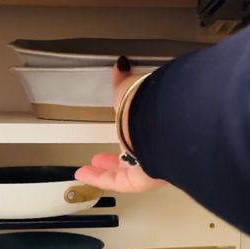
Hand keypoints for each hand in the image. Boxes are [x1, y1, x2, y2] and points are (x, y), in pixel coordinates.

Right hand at [74, 59, 165, 193]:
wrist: (166, 123)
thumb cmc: (154, 104)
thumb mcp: (131, 89)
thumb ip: (123, 83)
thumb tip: (120, 66)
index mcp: (158, 122)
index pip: (140, 128)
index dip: (126, 128)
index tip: (115, 130)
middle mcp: (159, 144)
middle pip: (136, 154)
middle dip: (118, 155)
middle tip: (103, 156)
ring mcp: (153, 164)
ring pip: (128, 171)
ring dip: (107, 169)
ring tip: (90, 168)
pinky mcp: (144, 179)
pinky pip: (119, 182)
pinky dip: (100, 178)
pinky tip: (84, 174)